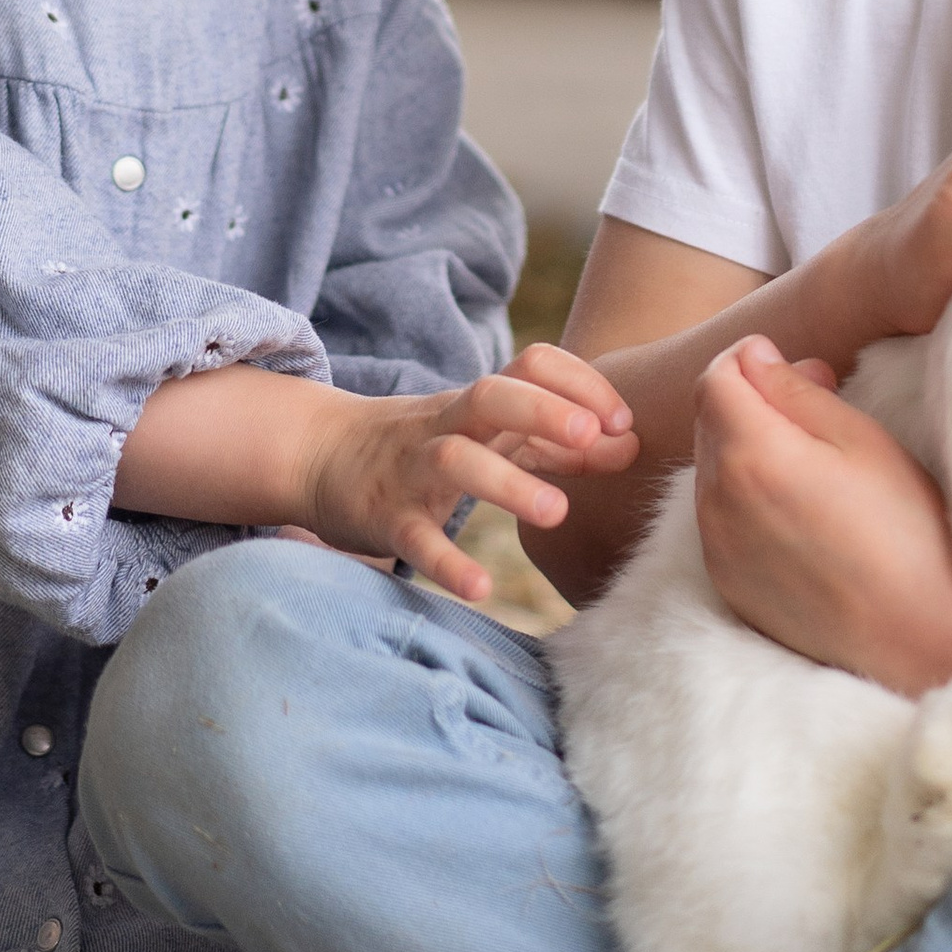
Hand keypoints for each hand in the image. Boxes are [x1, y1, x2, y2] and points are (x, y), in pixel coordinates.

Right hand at [298, 344, 638, 602]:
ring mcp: (412, 468)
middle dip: (545, 410)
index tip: (622, 422)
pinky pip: (415, 537)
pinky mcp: (385, 516)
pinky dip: (446, 561)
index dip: (580, 383)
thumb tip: (629, 445)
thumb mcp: (488, 435)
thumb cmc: (427, 446)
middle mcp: (446, 423)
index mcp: (478, 402)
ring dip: (508, 482)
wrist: (322, 454)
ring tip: (557, 513)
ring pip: (456, 460)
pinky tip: (481, 588)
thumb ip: (555, 442)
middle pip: (492, 395)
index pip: (532, 363)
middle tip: (595, 438)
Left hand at [693, 339, 951, 693]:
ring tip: (816, 466)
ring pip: (712, 472)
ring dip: (748, 452)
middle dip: (753, 403)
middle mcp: (716, 505)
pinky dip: (747, 502)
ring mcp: (718, 552)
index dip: (753, 362)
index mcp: (749, 457)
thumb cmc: (907, 528)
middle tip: (820, 411)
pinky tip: (803, 515)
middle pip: (710, 423)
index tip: (802, 371)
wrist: (925, 638)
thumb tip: (753, 357)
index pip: (715, 379)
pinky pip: (720, 522)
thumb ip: (794, 390)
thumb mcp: (860, 438)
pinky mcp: (729, 588)